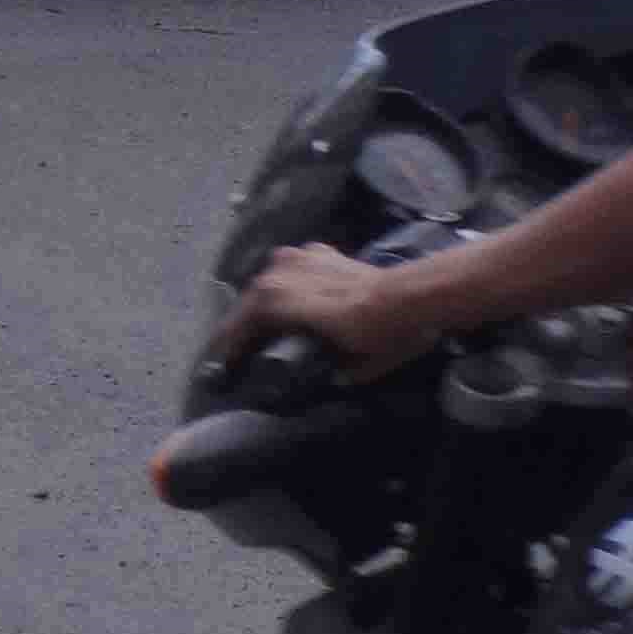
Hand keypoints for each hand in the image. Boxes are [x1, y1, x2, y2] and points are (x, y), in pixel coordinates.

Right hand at [209, 245, 447, 387]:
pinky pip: (289, 273)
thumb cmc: (377, 335)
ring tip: (264, 329)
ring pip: (266, 285)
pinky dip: (287, 288)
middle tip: (239, 353)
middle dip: (242, 329)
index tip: (220, 372)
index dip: (227, 352)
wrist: (412, 297)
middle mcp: (274, 271)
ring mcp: (295, 255)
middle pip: (249, 304)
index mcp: (272, 299)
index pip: (237, 329)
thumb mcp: (347, 367)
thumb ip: (322, 374)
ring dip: (262, 306)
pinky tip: (295, 302)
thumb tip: (314, 383)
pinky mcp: (316, 250)